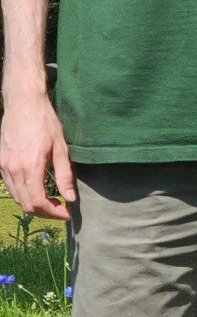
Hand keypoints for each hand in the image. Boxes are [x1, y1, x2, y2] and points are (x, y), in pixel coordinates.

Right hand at [0, 87, 75, 220]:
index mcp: (30, 167)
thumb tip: (70, 198)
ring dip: (33, 204)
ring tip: (51, 201)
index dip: (53, 213)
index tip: (66, 213)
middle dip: (44, 212)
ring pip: (17, 197)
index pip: (38, 202)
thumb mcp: (61, 148)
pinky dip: (23, 193)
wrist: (23, 103)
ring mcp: (3, 166)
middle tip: (60, 209)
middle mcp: (13, 170)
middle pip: (26, 204)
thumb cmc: (45, 122)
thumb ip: (65, 175)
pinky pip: (10, 186)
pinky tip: (36, 188)